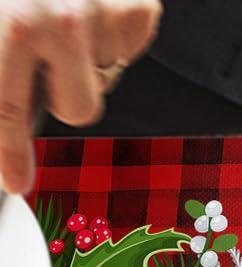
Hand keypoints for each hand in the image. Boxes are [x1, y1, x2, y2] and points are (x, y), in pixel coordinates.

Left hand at [0, 0, 160, 193]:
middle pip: (79, 109)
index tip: (14, 181)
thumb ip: (1, 75)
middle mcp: (58, 20)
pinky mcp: (136, 4)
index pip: (7, 110)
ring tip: (64, 15)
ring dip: (86, 53)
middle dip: (63, 91)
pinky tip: (91, 4)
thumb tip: (4, 137)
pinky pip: (131, 43)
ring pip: (108, 74)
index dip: (9, 153)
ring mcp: (102, 13)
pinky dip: (113, 29)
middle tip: (46, 59)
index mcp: (10, 23)